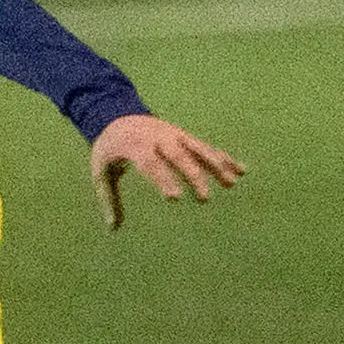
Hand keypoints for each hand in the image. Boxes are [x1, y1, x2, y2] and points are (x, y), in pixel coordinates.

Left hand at [91, 114, 244, 230]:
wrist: (116, 114)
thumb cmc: (109, 148)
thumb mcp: (101, 170)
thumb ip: (108, 198)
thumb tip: (112, 228)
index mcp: (134, 145)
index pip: (149, 163)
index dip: (162, 179)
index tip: (174, 198)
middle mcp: (158, 138)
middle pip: (178, 155)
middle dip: (193, 176)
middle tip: (204, 199)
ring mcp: (174, 135)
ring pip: (198, 148)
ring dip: (217, 165)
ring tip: (232, 183)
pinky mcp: (185, 136)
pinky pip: (206, 147)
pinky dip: (223, 157)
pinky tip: (242, 170)